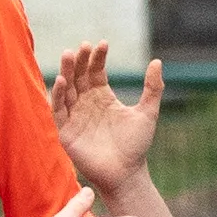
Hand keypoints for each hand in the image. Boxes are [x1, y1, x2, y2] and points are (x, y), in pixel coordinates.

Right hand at [47, 47, 164, 201]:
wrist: (127, 173)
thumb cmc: (136, 145)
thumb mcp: (147, 113)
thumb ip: (152, 88)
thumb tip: (157, 61)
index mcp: (104, 98)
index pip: (97, 72)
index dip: (98, 58)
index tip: (103, 44)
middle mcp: (87, 104)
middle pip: (80, 77)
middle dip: (80, 61)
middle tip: (82, 46)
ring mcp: (75, 116)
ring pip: (67, 89)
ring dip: (67, 72)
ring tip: (69, 55)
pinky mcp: (66, 131)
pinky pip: (59, 110)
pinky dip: (59, 95)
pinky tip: (62, 80)